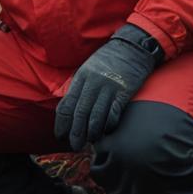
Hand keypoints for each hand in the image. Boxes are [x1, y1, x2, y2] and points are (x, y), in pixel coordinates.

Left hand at [54, 25, 161, 151]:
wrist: (132, 47)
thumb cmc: (108, 60)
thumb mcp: (88, 68)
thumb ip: (79, 87)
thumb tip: (69, 108)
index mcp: (81, 78)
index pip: (66, 105)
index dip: (61, 123)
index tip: (60, 136)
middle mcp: (92, 84)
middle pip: (80, 113)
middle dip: (75, 133)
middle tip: (75, 146)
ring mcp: (108, 88)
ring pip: (96, 116)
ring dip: (92, 132)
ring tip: (90, 142)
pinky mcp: (124, 92)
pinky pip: (114, 113)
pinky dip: (109, 125)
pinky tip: (107, 132)